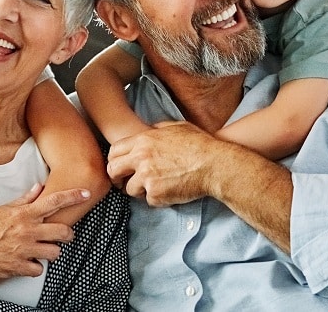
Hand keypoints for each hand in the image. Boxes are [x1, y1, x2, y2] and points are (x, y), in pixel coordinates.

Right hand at [0, 184, 89, 277]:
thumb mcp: (4, 209)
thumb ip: (24, 199)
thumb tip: (38, 188)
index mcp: (25, 214)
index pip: (54, 201)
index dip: (73, 196)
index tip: (86, 193)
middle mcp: (28, 231)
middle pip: (63, 232)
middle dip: (67, 234)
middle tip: (63, 235)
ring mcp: (24, 249)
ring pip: (55, 252)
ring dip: (51, 252)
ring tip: (43, 250)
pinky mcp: (19, 266)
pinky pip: (39, 269)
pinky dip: (36, 267)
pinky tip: (30, 262)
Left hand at [107, 120, 225, 206]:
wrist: (214, 164)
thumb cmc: (200, 144)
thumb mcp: (176, 127)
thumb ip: (158, 129)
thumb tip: (151, 131)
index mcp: (143, 140)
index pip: (114, 151)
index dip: (115, 160)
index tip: (120, 167)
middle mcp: (140, 157)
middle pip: (113, 170)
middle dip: (117, 178)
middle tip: (123, 183)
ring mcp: (146, 177)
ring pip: (129, 189)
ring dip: (140, 190)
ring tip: (156, 187)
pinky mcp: (155, 193)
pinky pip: (148, 200)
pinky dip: (157, 199)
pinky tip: (170, 191)